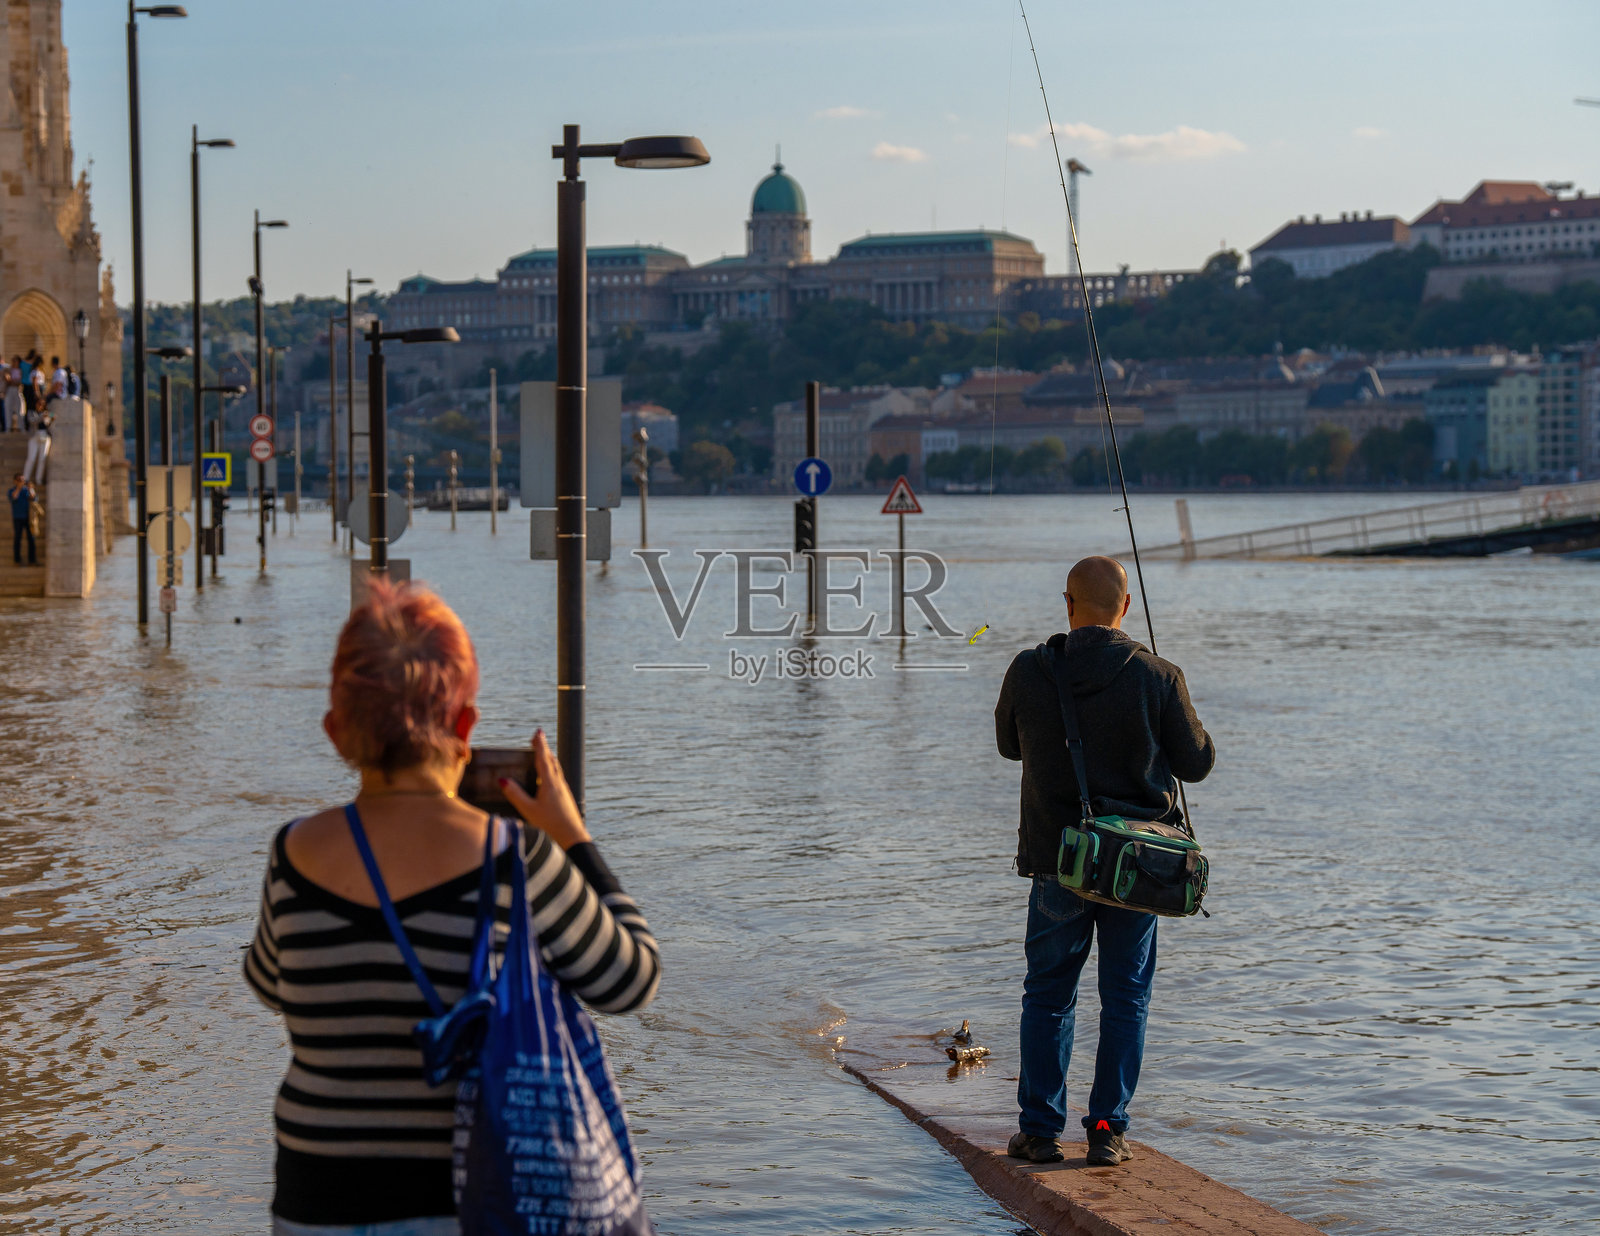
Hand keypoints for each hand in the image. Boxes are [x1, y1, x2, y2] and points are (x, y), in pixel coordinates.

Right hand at [500, 729, 589, 849]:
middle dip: (544, 749)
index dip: (540, 745)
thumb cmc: (550, 825)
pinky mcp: (565, 797)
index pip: (543, 759)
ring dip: (549, 758)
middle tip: (537, 738)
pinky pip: (558, 777)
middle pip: (551, 761)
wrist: (573, 837)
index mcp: (549, 783)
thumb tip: (503, 780)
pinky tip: (549, 777)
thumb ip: (515, 795)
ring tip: (543, 753)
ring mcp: (564, 790)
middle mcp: (558, 783)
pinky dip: (552, 770)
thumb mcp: (528, 810)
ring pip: (556, 768)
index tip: (538, 732)